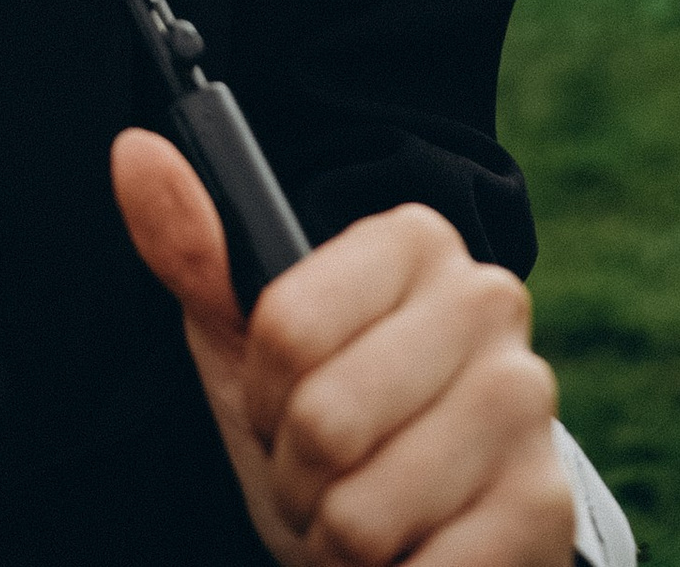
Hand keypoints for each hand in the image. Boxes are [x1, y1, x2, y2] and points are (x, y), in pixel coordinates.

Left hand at [112, 133, 571, 564]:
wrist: (418, 535)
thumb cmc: (326, 429)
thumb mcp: (249, 347)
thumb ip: (193, 251)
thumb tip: (133, 152)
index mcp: (414, 242)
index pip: (287, 326)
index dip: (264, 392)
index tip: (280, 405)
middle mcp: (489, 304)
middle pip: (325, 420)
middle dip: (299, 475)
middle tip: (322, 475)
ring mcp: (528, 406)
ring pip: (365, 510)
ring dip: (341, 540)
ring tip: (364, 519)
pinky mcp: (546, 508)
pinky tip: (414, 556)